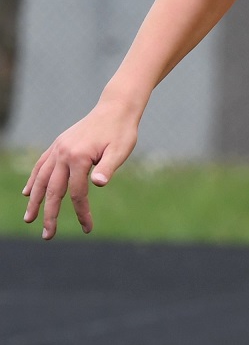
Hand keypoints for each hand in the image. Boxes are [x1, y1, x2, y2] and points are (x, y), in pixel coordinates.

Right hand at [22, 102, 138, 238]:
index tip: (87, 228)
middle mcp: (63, 153)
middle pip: (53, 190)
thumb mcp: (121, 150)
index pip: (77, 193)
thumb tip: (98, 184)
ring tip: (29, 219)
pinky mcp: (58, 145)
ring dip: (35, 200)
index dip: (82, 212)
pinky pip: (41, 166)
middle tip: (47, 236)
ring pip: (41, 179)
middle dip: (49, 214)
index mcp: (79, 157)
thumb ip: (108, 167)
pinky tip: (29, 192)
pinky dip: (34, 180)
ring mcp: (58, 149)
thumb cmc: (122, 131)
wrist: (116, 108)